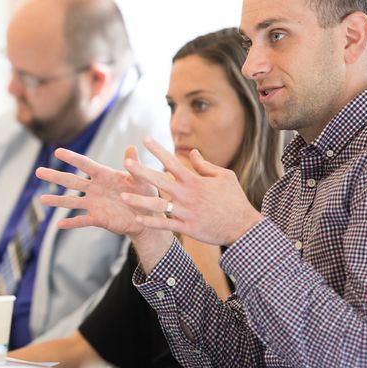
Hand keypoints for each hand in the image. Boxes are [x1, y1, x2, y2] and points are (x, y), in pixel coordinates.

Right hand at [40, 147, 168, 245]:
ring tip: (42, 199)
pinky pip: (82, 220)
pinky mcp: (99, 218)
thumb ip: (134, 166)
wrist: (149, 217)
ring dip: (57, 201)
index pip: (85, 164)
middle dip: (55, 176)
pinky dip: (71, 223)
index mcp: (105, 175)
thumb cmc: (146, 194)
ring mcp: (95, 204)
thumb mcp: (143, 179)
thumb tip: (131, 148)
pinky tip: (58, 225)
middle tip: (38, 171)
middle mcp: (96, 188)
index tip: (57, 151)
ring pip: (72, 202)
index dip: (72, 158)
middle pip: (71, 181)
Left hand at [121, 137, 262, 245]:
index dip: (158, 150)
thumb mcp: (224, 176)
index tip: (144, 139)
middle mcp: (186, 195)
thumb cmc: (234, 199)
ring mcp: (186, 212)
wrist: (243, 227)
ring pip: (158, 205)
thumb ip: (205, 165)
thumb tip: (192, 152)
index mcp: (194, 181)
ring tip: (123, 196)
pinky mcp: (187, 228)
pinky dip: (151, 223)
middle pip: (159, 180)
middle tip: (126, 163)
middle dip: (141, 171)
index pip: (172, 161)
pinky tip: (137, 219)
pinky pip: (166, 225)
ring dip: (139, 201)